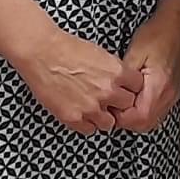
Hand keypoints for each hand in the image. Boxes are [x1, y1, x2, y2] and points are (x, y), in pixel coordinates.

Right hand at [9, 23, 142, 135]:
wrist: (41, 52)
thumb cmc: (67, 48)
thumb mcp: (100, 54)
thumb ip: (114, 71)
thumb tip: (121, 82)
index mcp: (117, 72)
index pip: (138, 88)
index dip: (129, 88)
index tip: (124, 88)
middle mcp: (107, 91)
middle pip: (127, 107)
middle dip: (118, 103)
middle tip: (108, 98)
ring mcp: (91, 107)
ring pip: (109, 123)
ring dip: (103, 116)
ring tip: (92, 106)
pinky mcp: (73, 118)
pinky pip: (89, 130)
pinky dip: (86, 123)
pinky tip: (80, 111)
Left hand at [114, 0, 179, 132]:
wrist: (175, 24)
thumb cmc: (157, 34)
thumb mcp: (133, 53)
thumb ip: (122, 78)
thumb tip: (109, 94)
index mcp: (159, 85)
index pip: (139, 117)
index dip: (120, 116)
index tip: (109, 106)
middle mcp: (167, 94)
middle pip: (145, 124)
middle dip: (126, 120)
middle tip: (113, 106)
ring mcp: (171, 95)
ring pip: (151, 121)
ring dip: (134, 117)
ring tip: (122, 102)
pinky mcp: (170, 92)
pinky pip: (155, 111)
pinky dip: (142, 110)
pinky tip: (134, 99)